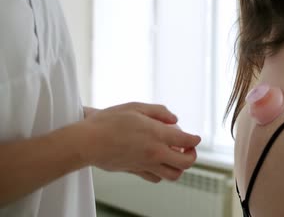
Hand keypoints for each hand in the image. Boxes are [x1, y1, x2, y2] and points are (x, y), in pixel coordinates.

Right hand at [80, 102, 200, 181]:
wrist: (86, 142)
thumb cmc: (108, 122)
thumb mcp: (136, 107)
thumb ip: (159, 112)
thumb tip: (175, 120)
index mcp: (157, 135)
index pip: (187, 141)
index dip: (195, 139)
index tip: (195, 138)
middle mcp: (155, 152)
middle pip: (186, 163)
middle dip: (192, 156)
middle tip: (188, 149)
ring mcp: (145, 164)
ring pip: (173, 175)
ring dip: (179, 167)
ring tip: (175, 157)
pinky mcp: (135, 172)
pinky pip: (156, 178)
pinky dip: (162, 173)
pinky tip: (158, 162)